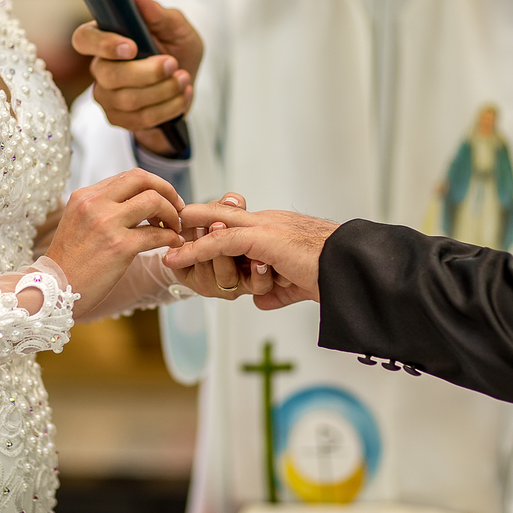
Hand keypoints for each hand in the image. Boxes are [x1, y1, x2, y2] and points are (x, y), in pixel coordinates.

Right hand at [46, 169, 184, 316]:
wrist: (53, 290)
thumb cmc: (70, 262)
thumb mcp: (78, 222)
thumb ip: (102, 207)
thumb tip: (134, 200)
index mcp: (85, 196)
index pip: (129, 177)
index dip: (154, 185)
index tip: (164, 199)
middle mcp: (95, 204)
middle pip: (143, 180)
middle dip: (168, 191)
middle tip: (177, 208)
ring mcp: (107, 224)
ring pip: (154, 201)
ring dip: (172, 214)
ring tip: (174, 228)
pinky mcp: (119, 247)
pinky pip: (157, 234)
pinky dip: (171, 237)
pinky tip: (172, 244)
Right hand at [71, 0, 203, 155]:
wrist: (186, 85)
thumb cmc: (177, 49)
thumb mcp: (177, 28)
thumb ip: (157, 13)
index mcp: (106, 38)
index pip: (84, 39)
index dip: (103, 45)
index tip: (131, 47)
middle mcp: (100, 67)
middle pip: (108, 75)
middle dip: (147, 73)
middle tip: (174, 65)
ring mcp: (106, 96)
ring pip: (127, 100)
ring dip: (164, 91)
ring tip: (184, 80)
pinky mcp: (119, 118)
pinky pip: (141, 120)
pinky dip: (169, 108)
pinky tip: (182, 96)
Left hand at [163, 205, 337, 309]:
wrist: (350, 268)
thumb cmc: (331, 273)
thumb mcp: (296, 284)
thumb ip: (277, 290)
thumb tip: (262, 301)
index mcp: (276, 229)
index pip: (238, 221)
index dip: (214, 223)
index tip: (192, 229)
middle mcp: (267, 222)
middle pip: (222, 211)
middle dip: (195, 217)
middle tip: (169, 221)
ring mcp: (264, 227)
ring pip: (216, 224)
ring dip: (187, 233)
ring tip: (163, 241)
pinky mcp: (262, 239)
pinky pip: (221, 242)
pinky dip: (196, 249)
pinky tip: (176, 257)